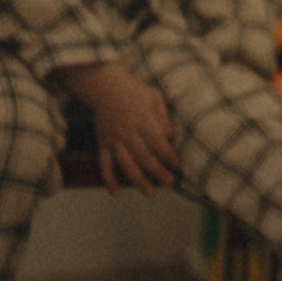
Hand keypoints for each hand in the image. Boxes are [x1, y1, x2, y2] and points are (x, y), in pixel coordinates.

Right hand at [63, 62, 180, 191]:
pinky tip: (115, 192)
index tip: (178, 165)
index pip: (158, 142)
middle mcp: (128, 133)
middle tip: (170, 183)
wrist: (105, 87)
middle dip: (158, 172)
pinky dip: (108, 179)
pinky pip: (104, 164)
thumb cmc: (135, 92)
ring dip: (138, 181)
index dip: (168, 155)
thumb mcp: (154, 98)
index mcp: (143, 120)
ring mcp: (113, 140)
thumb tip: (173, 136)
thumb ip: (164, 117)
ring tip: (150, 193)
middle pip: (144, 157)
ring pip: (126, 164)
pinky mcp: (102, 144)